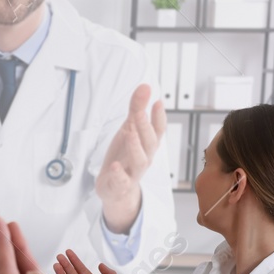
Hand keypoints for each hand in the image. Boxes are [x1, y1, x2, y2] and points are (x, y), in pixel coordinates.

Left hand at [96, 84, 165, 232]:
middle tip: (139, 113)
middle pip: (149, 143)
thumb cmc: (125, 155)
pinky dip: (119, 174)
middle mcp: (145, 157)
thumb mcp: (129, 129)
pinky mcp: (120, 185)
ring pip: (140, 161)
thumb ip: (136, 108)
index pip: (158, 129)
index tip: (157, 102)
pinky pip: (122, 181)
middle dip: (145, 127)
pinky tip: (114, 166)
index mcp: (148, 144)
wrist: (115, 188)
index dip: (159, 117)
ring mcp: (133, 172)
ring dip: (135, 147)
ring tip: (129, 134)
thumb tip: (145, 85)